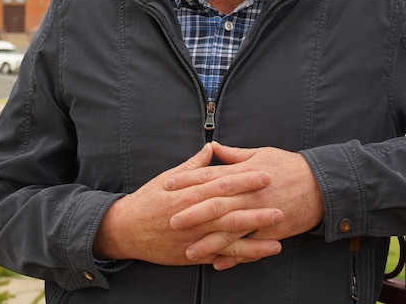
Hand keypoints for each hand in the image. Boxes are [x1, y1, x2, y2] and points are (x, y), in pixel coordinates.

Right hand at [93, 143, 283, 265]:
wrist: (125, 230)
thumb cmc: (147, 201)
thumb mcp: (167, 178)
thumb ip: (193, 166)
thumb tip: (211, 148)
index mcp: (188, 194)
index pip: (222, 184)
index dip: (245, 179)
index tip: (265, 173)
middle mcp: (193, 216)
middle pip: (229, 211)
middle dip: (256, 207)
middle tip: (280, 202)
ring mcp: (194, 238)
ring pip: (229, 237)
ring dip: (255, 235)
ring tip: (279, 233)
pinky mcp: (193, 255)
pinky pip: (222, 256)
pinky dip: (243, 256)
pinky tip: (261, 253)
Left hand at [166, 142, 324, 269]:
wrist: (322, 184)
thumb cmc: (289, 167)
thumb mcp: (261, 154)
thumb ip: (234, 154)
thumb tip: (213, 147)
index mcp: (244, 172)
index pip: (210, 176)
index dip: (187, 180)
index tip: (168, 185)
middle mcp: (249, 193)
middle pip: (216, 203)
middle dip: (192, 212)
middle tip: (170, 220)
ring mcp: (261, 213)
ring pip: (230, 229)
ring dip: (208, 241)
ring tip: (188, 250)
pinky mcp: (272, 231)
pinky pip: (250, 245)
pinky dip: (233, 256)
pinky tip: (217, 263)